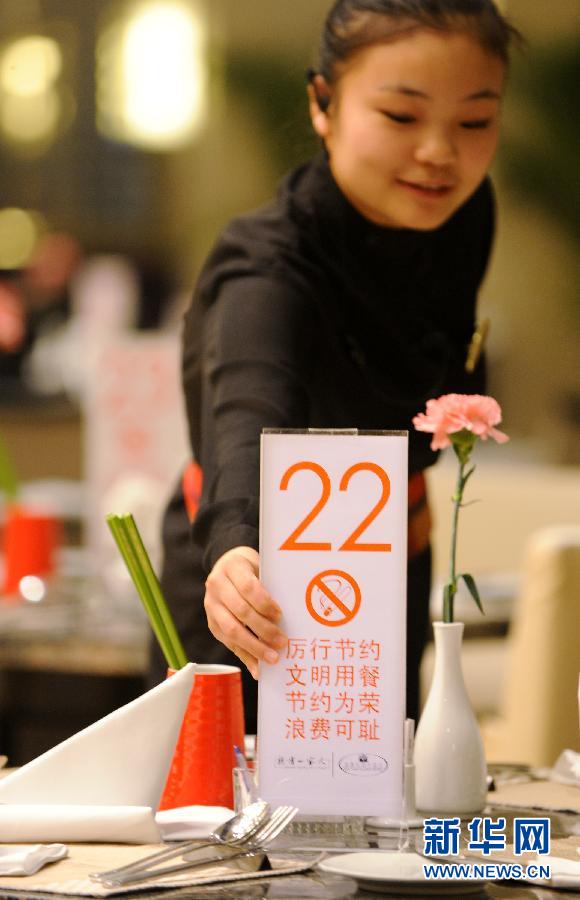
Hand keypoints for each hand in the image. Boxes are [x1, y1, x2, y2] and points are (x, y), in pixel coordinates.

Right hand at [204, 546, 286, 679]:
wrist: (226, 565)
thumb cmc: (251, 568)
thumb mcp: (260, 565)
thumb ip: (270, 585)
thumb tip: (287, 617)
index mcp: (231, 566)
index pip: (247, 587)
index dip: (264, 603)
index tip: (280, 615)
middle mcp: (217, 586)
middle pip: (240, 611)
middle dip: (263, 629)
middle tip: (282, 642)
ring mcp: (211, 606)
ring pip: (231, 630)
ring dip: (254, 647)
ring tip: (272, 658)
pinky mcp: (211, 623)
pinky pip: (228, 643)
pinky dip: (245, 657)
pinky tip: (258, 668)